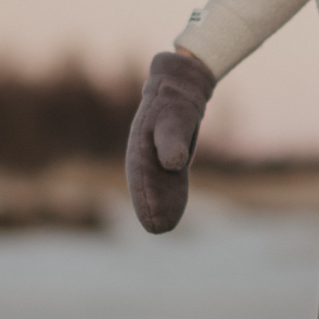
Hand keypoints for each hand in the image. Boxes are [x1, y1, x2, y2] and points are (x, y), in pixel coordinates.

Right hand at [125, 51, 215, 233]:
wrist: (179, 88)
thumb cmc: (174, 101)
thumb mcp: (174, 117)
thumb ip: (172, 139)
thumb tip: (173, 164)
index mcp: (139, 146)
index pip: (141, 178)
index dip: (146, 200)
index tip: (152, 221)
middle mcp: (143, 155)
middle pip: (145, 186)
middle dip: (150, 207)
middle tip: (158, 230)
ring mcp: (155, 158)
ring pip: (156, 186)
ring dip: (159, 206)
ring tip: (164, 228)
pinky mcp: (167, 160)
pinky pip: (168, 182)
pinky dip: (170, 197)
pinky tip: (173, 214)